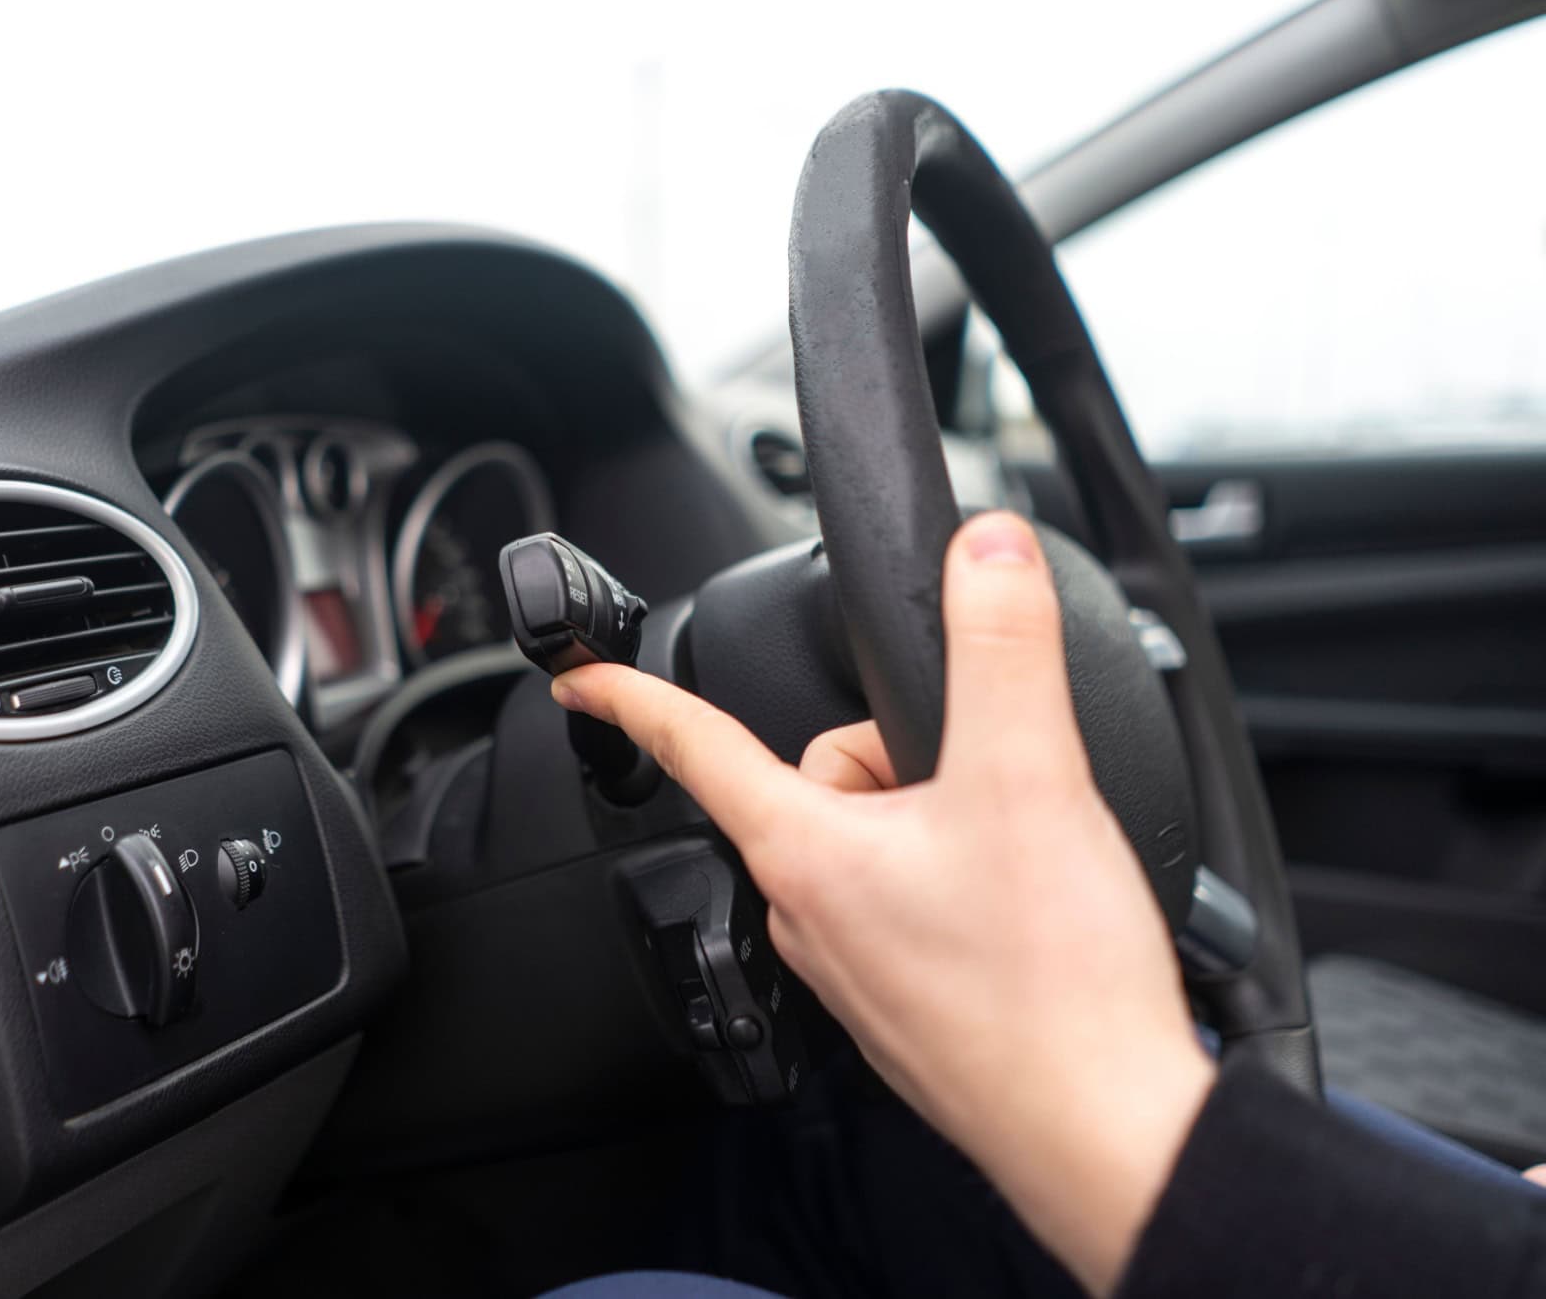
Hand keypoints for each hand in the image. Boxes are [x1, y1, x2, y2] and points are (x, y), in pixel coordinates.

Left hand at [551, 511, 1214, 1296]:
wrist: (1104, 1132)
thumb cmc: (1051, 984)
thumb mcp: (1030, 777)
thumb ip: (1001, 647)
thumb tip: (985, 552)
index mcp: (804, 852)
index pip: (695, 747)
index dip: (633, 697)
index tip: (580, 680)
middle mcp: (806, 914)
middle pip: (823, 778)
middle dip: (900, 759)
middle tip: (986, 800)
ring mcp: (851, 968)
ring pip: (869, 841)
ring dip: (936, 826)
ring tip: (1014, 869)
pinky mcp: (901, 1005)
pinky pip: (903, 905)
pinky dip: (954, 888)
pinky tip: (1015, 918)